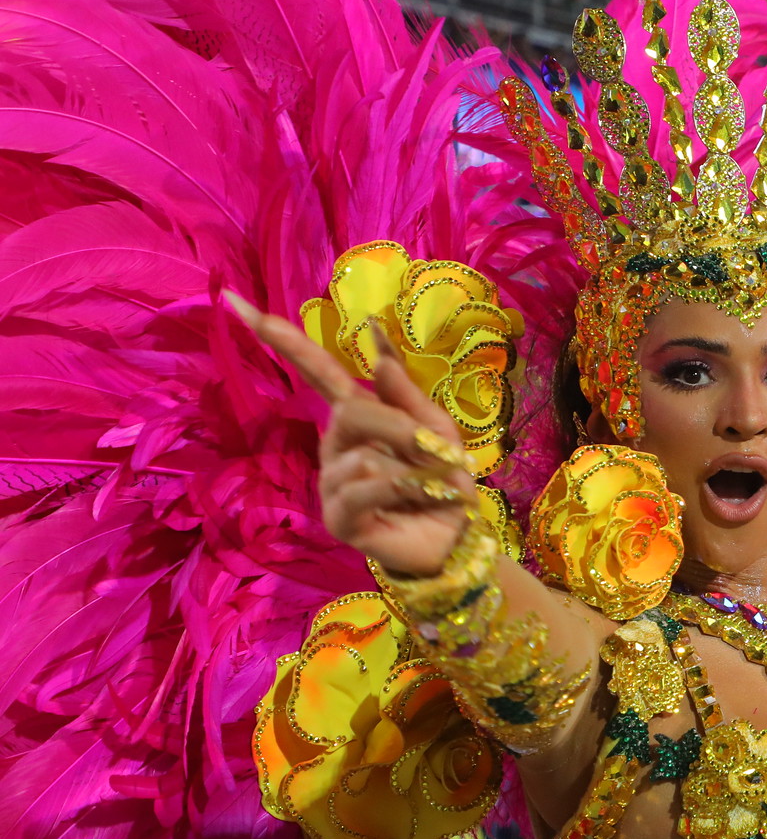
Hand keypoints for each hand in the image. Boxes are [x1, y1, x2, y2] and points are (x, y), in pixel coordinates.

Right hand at [229, 292, 478, 576]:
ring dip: (416, 470)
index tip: (238, 302)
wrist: (457, 537)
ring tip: (433, 489)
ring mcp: (331, 483)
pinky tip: (425, 498)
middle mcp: (334, 447)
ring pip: (365, 455)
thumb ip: (407, 394)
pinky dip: (405, 488)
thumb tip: (375, 345)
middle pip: (352, 412)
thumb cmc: (443, 481)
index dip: (283, 340)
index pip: (316, 372)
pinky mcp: (338, 519)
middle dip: (403, 429)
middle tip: (443, 454)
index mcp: (355, 419)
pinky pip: (365, 487)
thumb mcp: (438, 430)